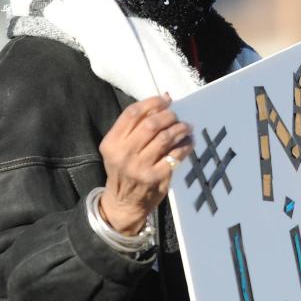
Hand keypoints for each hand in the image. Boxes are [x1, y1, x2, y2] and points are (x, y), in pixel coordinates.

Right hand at [98, 94, 192, 234]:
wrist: (123, 203)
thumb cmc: (123, 169)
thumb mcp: (119, 147)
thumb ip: (135, 126)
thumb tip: (164, 98)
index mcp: (112, 142)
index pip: (132, 113)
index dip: (152, 102)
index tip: (165, 100)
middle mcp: (123, 154)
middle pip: (151, 124)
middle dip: (168, 115)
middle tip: (176, 116)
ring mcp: (140, 167)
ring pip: (165, 138)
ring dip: (180, 128)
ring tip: (186, 126)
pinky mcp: (156, 177)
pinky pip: (175, 155)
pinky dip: (185, 145)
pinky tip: (188, 141)